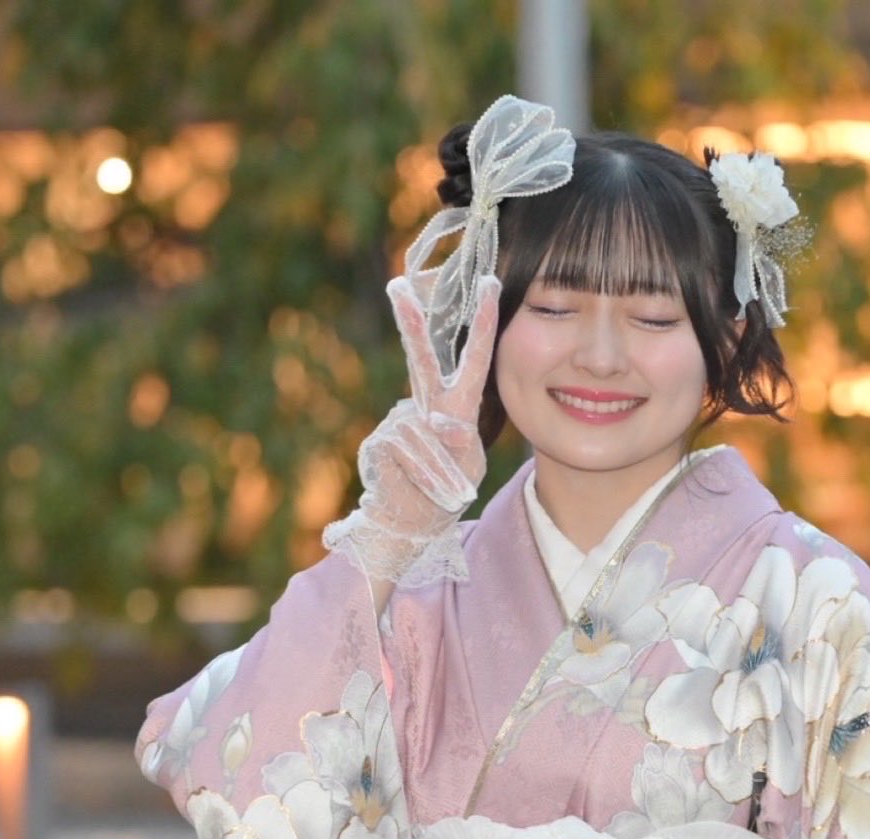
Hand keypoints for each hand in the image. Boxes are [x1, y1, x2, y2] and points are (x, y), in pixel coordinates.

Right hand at [321, 273, 503, 598]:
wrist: (411, 524)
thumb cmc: (444, 491)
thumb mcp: (469, 469)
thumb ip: (462, 443)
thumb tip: (442, 421)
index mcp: (457, 406)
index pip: (472, 358)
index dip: (482, 322)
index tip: (490, 282)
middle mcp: (425, 406)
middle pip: (420, 357)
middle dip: (412, 322)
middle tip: (399, 285)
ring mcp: (399, 421)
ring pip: (422, 431)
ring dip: (439, 466)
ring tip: (445, 489)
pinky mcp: (380, 442)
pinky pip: (407, 451)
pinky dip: (424, 473)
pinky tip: (421, 488)